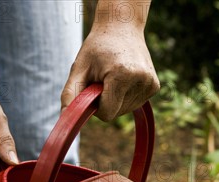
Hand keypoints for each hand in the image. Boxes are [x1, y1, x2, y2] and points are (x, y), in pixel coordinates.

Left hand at [61, 1, 158, 120]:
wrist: (122, 27)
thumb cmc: (97, 48)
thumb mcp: (79, 68)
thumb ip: (70, 93)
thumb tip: (64, 116)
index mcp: (122, 75)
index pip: (107, 113)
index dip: (96, 105)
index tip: (93, 88)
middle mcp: (141, 80)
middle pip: (116, 113)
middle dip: (106, 101)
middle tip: (103, 78)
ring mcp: (150, 84)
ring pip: (126, 110)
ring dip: (116, 99)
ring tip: (114, 76)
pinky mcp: (155, 86)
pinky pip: (135, 103)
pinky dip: (126, 96)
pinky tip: (125, 78)